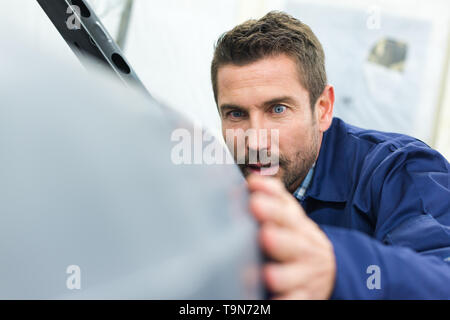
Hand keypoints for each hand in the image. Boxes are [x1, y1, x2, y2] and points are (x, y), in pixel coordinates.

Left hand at [247, 174, 335, 298]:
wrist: (329, 267)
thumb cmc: (297, 237)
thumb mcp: (291, 214)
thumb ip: (273, 195)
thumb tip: (252, 180)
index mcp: (296, 225)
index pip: (285, 213)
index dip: (272, 207)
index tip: (254, 200)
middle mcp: (303, 249)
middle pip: (293, 244)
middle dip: (280, 239)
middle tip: (265, 234)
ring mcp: (305, 275)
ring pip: (296, 277)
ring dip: (283, 276)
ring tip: (268, 275)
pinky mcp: (305, 297)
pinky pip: (297, 302)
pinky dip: (289, 302)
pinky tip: (276, 302)